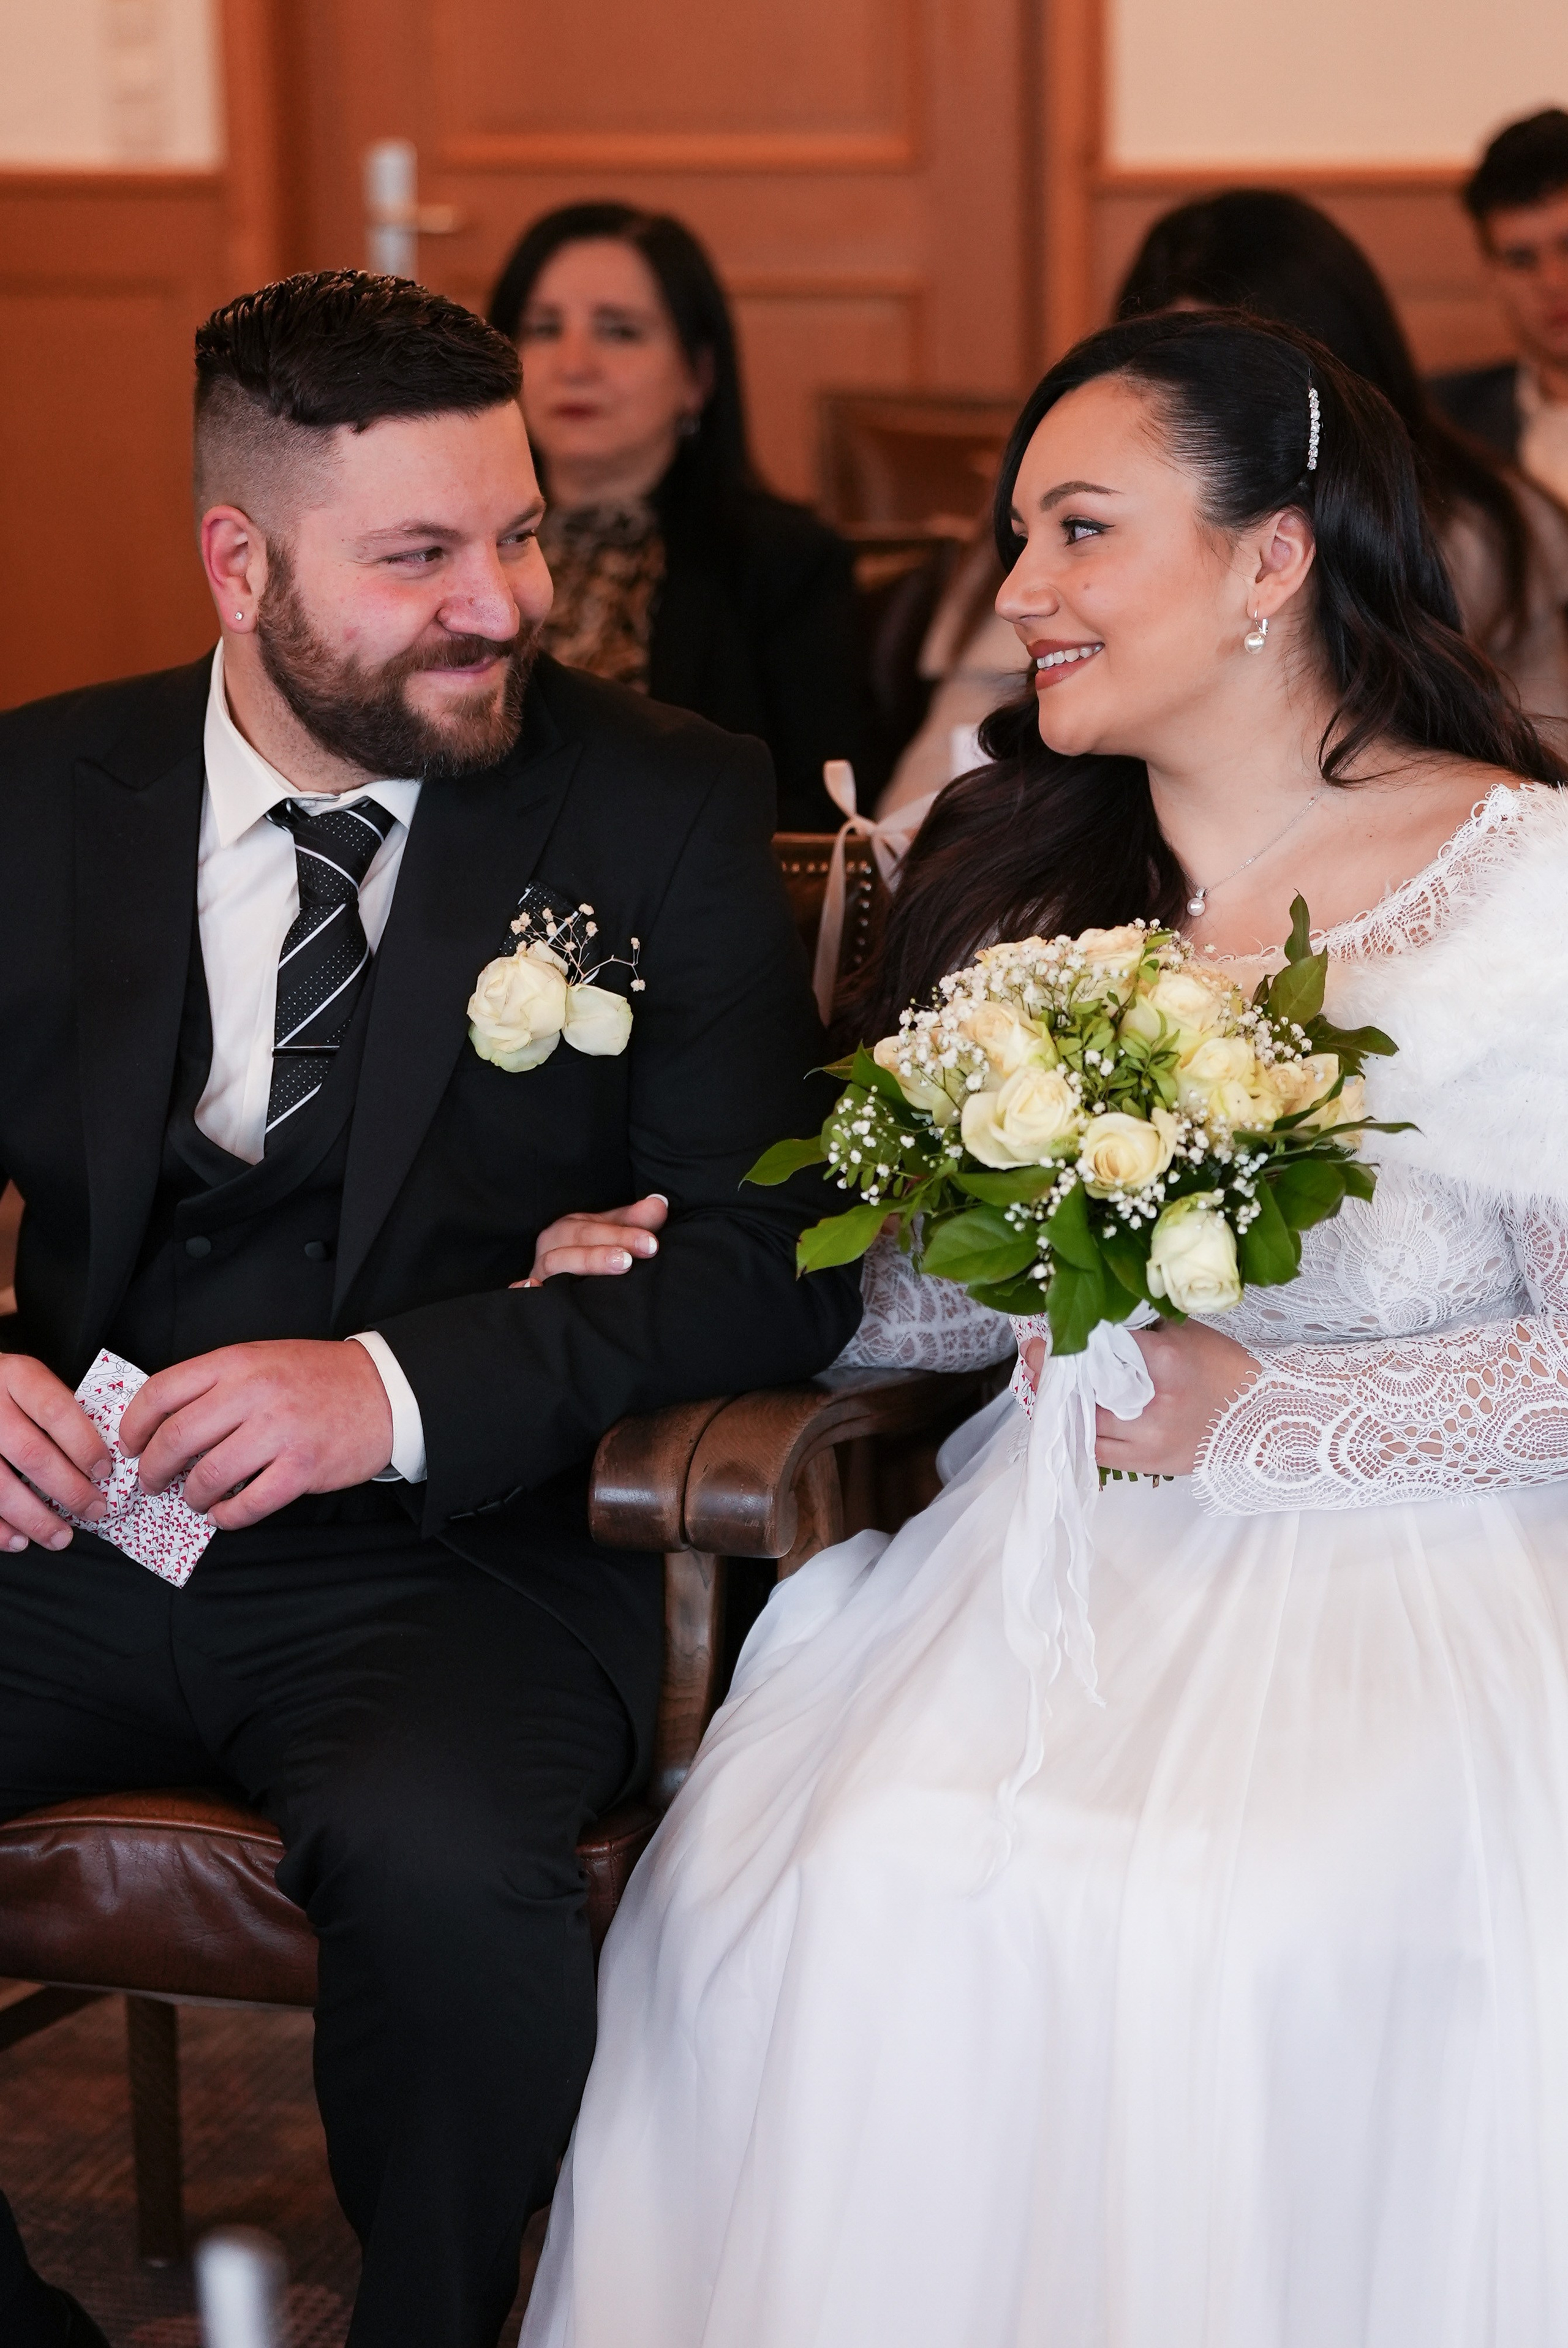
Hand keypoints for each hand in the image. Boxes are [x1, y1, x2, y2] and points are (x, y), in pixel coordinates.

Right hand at [0, 1353, 110, 1551]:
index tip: (104, 1471)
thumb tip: (99, 1460)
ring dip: (35, 1518)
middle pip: (32, 1454)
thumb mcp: (32, 1381)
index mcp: (16, 1377)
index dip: (83, 1445)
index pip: (55, 1411)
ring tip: (61, 1537)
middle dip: (69, 1489)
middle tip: (94, 1509)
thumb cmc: (6, 1389)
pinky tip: (19, 1540)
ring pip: (0, 1485)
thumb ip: (58, 1411)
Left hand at [120, 1339, 393, 1530]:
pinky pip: (248, 1503)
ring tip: (193, 1498)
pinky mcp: (303, 1467)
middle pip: (176, 1438)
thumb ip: (217, 1384)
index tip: (130, 1444)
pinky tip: (225, 1513)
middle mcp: (255, 1393)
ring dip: (190, 1495)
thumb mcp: (263, 1360)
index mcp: (239, 1362)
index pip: (162, 1391)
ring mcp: (281, 1431)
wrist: (386, 1390)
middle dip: (153, 1468)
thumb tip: (166, 1426)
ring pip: (208, 1475)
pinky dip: (227, 1516)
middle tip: (152, 1480)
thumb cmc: (320, 1378)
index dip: (134, 1424)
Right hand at [512, 1193, 667, 1286]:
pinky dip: (525, 1291)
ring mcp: (539, 1273)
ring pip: (552, 1266)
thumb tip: (660, 1204)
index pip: (593, 1228)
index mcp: (568, 1229)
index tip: (651, 1244)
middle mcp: (550, 1247)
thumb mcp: (616, 1235)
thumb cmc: (595, 1253)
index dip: (623, 1234)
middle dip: (602, 1252)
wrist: (569, 1281)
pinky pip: (523, 1294)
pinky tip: (533, 1288)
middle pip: (571, 1245)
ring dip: (581, 1265)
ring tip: (614, 1268)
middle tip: (629, 1260)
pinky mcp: (532, 1299)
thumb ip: (637, 1222)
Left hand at [1020, 1318, 1258, 1476]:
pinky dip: (1080, 1434)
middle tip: (1036, 1359)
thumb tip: (1095, 1316)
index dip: (1070, 1342)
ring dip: (1062, 1405)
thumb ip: (1140, 1326)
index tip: (1047, 1334)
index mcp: (1164, 1361)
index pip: (1100, 1349)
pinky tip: (1069, 1419)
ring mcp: (1149, 1438)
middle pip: (1086, 1387)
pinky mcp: (1149, 1464)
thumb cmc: (1224, 1368)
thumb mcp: (1185, 1332)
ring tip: (1048, 1387)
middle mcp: (1152, 1402)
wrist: (1263, 1419)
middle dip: (1055, 1374)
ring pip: (1086, 1422)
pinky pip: (1098, 1452)